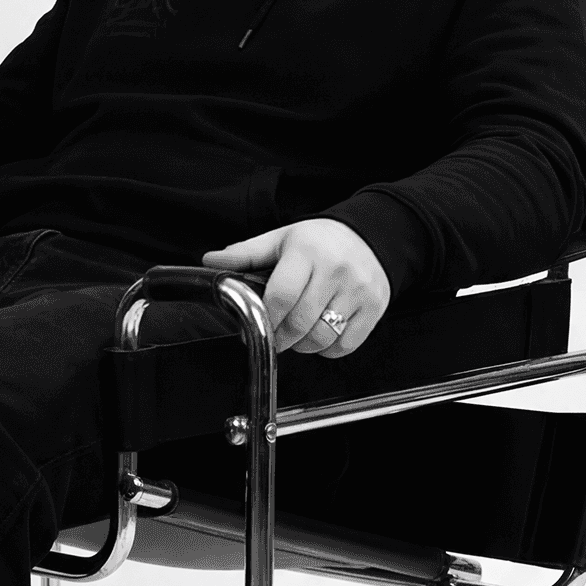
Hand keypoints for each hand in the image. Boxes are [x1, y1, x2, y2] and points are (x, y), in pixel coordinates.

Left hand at [202, 218, 389, 356]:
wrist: (370, 237)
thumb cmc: (320, 242)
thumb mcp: (282, 239)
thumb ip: (246, 254)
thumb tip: (211, 262)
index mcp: (308, 251)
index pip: (281, 296)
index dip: (265, 318)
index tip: (254, 327)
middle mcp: (337, 270)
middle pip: (300, 323)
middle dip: (280, 337)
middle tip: (274, 335)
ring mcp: (359, 291)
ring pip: (322, 338)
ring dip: (303, 345)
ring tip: (297, 334)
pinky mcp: (375, 307)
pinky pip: (345, 345)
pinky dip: (328, 348)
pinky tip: (321, 334)